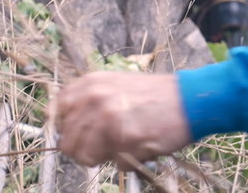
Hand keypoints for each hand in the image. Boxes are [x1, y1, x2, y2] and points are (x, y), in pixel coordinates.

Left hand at [55, 71, 191, 168]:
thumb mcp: (115, 85)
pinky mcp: (125, 137)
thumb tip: (67, 129)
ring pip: (86, 156)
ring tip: (124, 145)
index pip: (57, 115)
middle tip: (105, 147)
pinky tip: (143, 144)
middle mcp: (94, 98)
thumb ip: (89, 101)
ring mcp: (108, 118)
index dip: (68, 129)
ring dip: (104, 157)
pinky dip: (129, 160)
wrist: (190, 98)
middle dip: (85, 150)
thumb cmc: (155, 96)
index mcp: (90, 84)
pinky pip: (116, 163)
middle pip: (67, 142)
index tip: (82, 135)